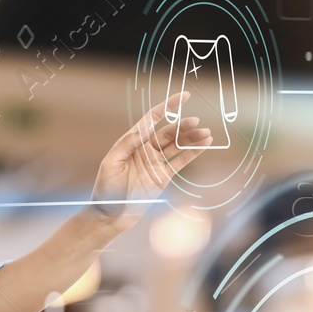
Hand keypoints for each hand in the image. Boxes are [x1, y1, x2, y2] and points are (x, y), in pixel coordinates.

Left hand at [85, 91, 212, 232]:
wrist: (110, 214)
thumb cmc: (106, 188)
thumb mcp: (112, 162)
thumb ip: (128, 143)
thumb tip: (146, 127)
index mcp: (132, 141)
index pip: (152, 119)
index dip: (167, 107)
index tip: (182, 97)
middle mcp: (146, 149)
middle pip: (169, 132)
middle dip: (184, 125)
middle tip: (197, 121)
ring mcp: (156, 162)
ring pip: (177, 145)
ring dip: (192, 138)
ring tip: (206, 133)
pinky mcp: (163, 176)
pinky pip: (181, 161)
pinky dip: (193, 153)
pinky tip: (204, 145)